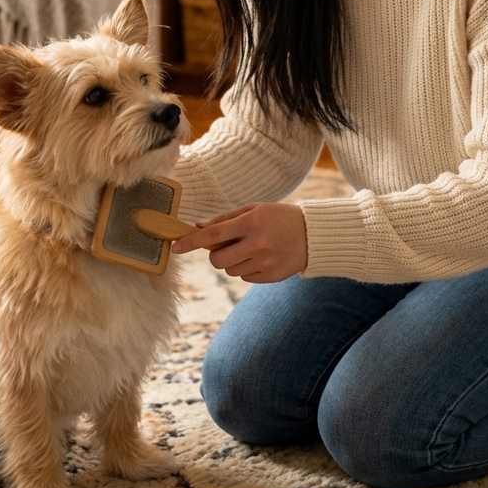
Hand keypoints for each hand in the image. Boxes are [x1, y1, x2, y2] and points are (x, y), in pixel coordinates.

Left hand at [170, 202, 306, 282]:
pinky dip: (247, 269)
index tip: (175, 247)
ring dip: (233, 262)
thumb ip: (225, 219)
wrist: (313, 234)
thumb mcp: (254, 210)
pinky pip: (245, 278)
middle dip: (216, 255)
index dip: (191, 242)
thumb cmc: (278, 217)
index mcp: (251, 223)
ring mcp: (265, 262)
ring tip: (251, 249)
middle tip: (227, 246)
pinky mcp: (271, 276)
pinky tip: (262, 258)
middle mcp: (257, 244)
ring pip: (230, 271)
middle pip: (217, 260)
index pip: (213, 234)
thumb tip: (198, 228)